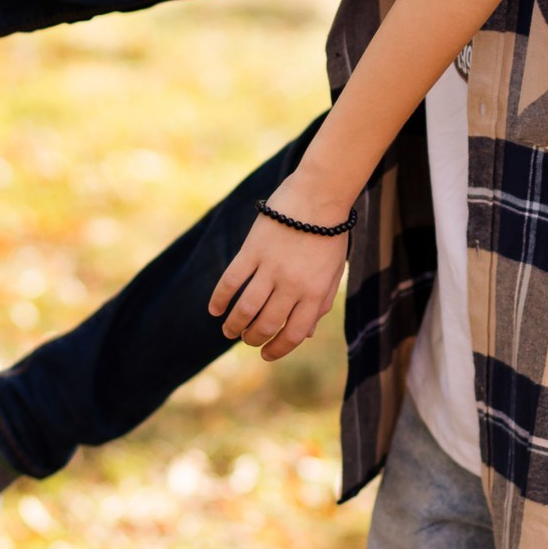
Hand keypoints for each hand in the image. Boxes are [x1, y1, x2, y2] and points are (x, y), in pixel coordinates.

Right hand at [208, 191, 350, 360]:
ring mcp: (271, 267)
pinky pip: (231, 280)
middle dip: (253, 338)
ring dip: (234, 325)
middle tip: (246, 340)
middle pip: (266, 324)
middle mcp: (292, 284)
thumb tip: (307, 333)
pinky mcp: (252, 250)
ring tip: (228, 331)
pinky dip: (219, 298)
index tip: (266, 355)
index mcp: (315, 292)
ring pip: (245, 308)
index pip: (294, 334)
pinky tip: (214, 310)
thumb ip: (321, 302)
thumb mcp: (333, 271)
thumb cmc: (329, 233)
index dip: (278, 350)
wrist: (320, 193)